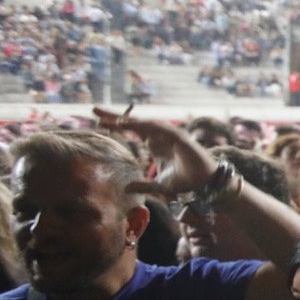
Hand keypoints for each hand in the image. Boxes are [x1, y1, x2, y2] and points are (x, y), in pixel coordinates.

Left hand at [92, 107, 215, 194]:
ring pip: (146, 124)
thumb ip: (143, 185)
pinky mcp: (180, 138)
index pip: (132, 131)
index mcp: (155, 144)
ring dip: (128, 120)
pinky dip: (147, 126)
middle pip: (134, 122)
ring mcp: (170, 135)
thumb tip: (125, 188)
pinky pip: (161, 129)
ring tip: (111, 120)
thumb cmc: (187, 182)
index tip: (97, 123)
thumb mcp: (159, 186)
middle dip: (115, 116)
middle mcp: (160, 137)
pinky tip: (132, 124)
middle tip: (93, 110)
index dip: (115, 125)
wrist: (206, 184)